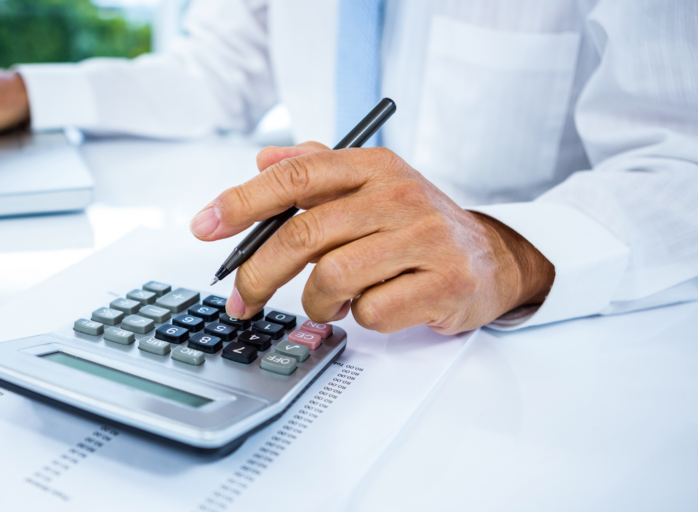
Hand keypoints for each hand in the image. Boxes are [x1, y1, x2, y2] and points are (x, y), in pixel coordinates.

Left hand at [189, 142, 554, 334]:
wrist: (493, 259)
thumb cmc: (416, 226)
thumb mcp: (372, 186)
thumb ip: (317, 169)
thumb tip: (261, 160)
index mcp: (374, 167)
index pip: (297, 176)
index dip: (242, 201)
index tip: (204, 226)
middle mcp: (399, 195)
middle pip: (305, 234)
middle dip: (259, 274)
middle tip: (241, 300)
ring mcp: (425, 239)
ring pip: (334, 277)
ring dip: (318, 301)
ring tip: (330, 302)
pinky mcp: (444, 283)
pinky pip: (373, 312)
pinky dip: (361, 318)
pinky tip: (376, 306)